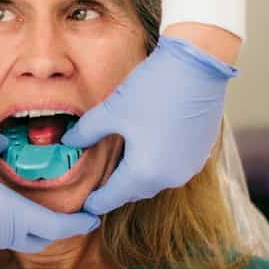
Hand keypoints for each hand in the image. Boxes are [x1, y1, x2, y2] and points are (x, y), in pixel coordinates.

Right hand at [0, 125, 99, 258]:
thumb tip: (4, 142)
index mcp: (6, 212)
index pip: (56, 227)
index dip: (79, 223)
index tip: (92, 216)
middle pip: (39, 237)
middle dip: (58, 227)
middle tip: (69, 212)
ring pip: (12, 237)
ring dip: (25, 223)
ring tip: (24, 201)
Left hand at [65, 35, 236, 218]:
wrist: (198, 66)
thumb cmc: (153, 88)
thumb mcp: (111, 111)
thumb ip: (86, 133)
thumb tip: (68, 142)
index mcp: (143, 173)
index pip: (110, 199)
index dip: (93, 201)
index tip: (81, 203)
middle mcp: (169, 179)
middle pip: (132, 191)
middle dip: (115, 185)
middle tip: (97, 179)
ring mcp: (188, 168)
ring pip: (154, 180)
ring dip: (137, 173)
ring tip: (122, 157)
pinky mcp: (200, 155)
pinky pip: (172, 167)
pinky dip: (158, 162)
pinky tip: (148, 142)